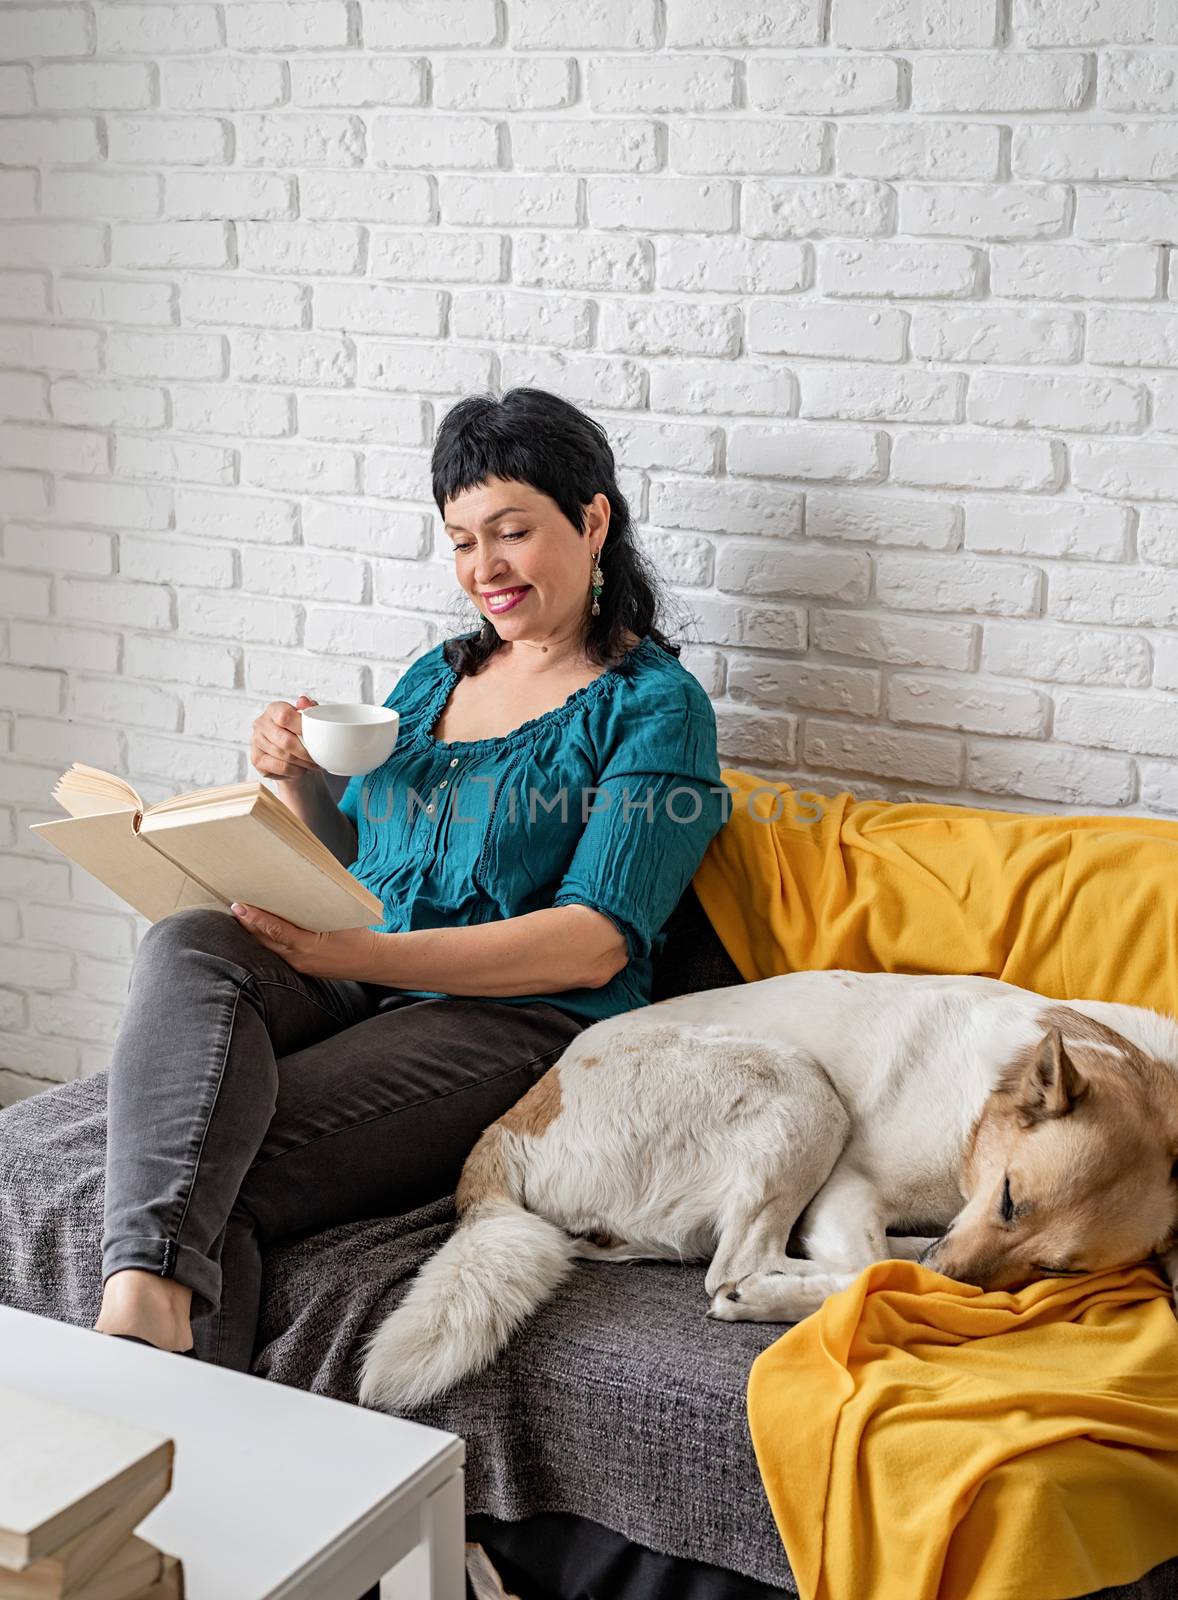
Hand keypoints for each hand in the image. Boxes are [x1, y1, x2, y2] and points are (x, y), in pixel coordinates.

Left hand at [230, 903, 383, 979]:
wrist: (373, 961)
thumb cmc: (360, 935)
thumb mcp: (340, 917)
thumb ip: (317, 906)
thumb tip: (299, 888)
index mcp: (309, 945)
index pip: (275, 930)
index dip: (255, 918)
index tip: (240, 906)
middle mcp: (300, 959)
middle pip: (265, 941)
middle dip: (247, 924)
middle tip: (234, 906)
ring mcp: (299, 966)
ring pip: (268, 949)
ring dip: (254, 933)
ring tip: (241, 917)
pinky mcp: (301, 969)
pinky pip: (278, 954)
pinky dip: (267, 942)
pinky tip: (260, 932)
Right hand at [250, 694, 320, 781]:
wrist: (290, 754)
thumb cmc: (299, 733)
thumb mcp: (308, 719)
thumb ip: (309, 709)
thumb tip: (305, 701)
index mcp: (273, 709)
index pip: (285, 716)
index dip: (302, 728)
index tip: (316, 737)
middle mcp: (261, 723)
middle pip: (285, 741)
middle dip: (306, 752)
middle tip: (319, 757)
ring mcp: (256, 741)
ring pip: (284, 756)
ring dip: (303, 762)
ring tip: (314, 763)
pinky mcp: (257, 759)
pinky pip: (280, 767)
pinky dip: (295, 770)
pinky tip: (302, 768)